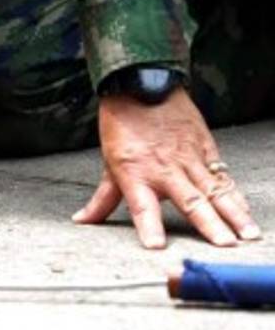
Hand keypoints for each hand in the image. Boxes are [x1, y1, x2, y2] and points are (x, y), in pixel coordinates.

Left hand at [73, 88, 261, 247]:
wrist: (141, 84)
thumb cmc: (122, 125)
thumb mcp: (109, 162)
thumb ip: (102, 198)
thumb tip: (83, 220)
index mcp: (135, 174)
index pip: (141, 206)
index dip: (148, 226)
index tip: (156, 246)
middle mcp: (163, 169)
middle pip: (189, 201)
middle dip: (209, 224)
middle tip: (224, 244)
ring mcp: (187, 158)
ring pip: (213, 190)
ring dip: (232, 213)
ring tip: (247, 234)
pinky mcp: (204, 147)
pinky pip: (221, 175)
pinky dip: (234, 194)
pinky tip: (245, 211)